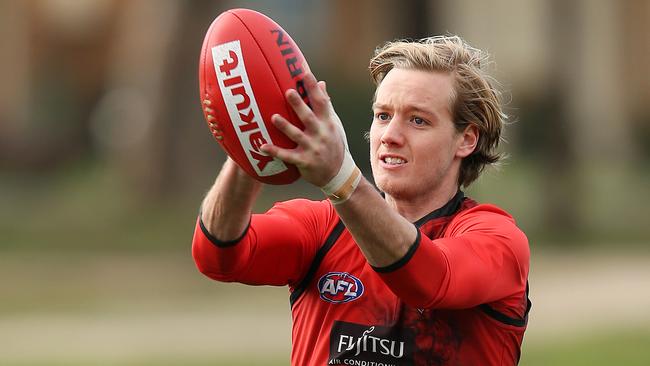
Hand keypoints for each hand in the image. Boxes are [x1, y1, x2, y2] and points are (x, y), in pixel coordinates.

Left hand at [261, 73, 346, 187]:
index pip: (322, 102)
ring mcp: (313, 148)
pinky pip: (287, 156)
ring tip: (274, 117)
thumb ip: (326, 104)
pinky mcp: (304, 161)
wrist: (338, 173)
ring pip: (297, 136)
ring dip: (285, 127)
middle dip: (299, 105)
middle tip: (288, 91)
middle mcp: (321, 134)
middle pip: (308, 117)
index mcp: (327, 123)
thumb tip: (321, 83)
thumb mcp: (334, 124)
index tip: (305, 73)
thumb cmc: (334, 145)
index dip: (313, 88)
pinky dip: (275, 152)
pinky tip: (262, 146)